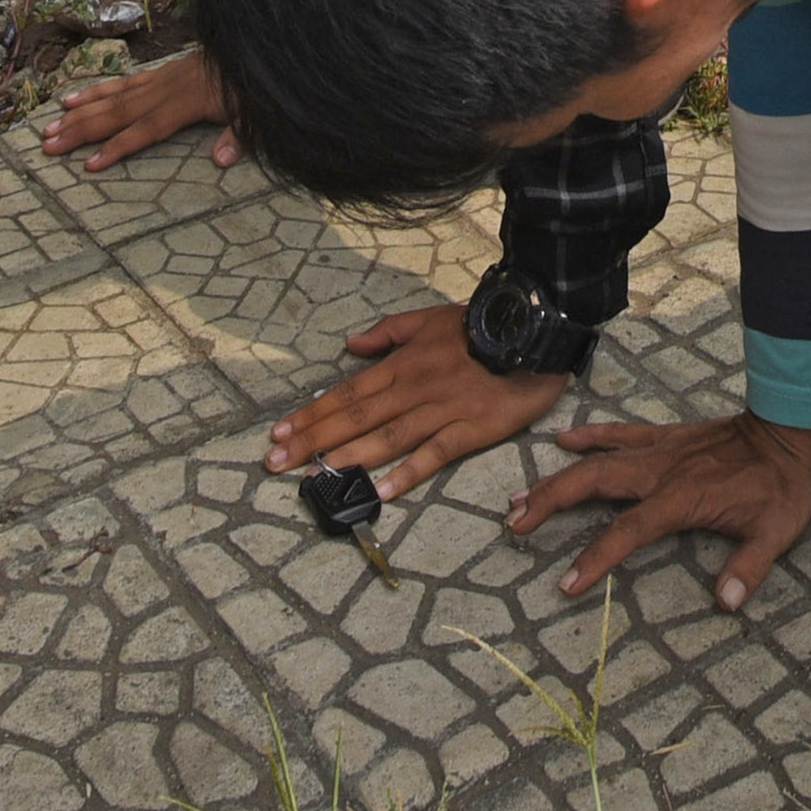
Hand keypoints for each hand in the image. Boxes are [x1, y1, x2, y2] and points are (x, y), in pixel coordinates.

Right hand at [41, 46, 233, 170]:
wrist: (248, 44)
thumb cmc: (249, 86)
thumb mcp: (252, 113)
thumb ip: (236, 137)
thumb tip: (223, 161)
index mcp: (185, 104)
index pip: (145, 130)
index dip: (118, 147)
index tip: (90, 165)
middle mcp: (164, 91)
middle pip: (117, 113)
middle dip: (81, 130)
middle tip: (49, 145)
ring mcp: (157, 81)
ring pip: (112, 98)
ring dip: (80, 112)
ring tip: (50, 126)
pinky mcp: (156, 74)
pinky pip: (119, 84)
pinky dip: (95, 91)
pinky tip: (72, 98)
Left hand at [262, 304, 566, 494]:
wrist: (533, 331)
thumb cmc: (479, 327)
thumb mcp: (428, 319)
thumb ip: (388, 333)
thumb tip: (350, 345)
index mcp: (401, 364)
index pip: (347, 393)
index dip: (311, 414)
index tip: (279, 433)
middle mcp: (413, 388)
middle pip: (356, 418)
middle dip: (314, 440)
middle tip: (276, 463)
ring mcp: (441, 410)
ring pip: (387, 437)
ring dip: (349, 457)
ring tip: (315, 477)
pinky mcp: (471, 429)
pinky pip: (434, 454)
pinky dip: (408, 472)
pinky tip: (382, 490)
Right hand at [505, 414, 810, 609]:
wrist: (783, 431)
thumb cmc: (778, 486)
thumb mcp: (774, 532)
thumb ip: (748, 568)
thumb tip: (726, 603)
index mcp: (679, 499)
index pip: (626, 531)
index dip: (595, 558)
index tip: (567, 583)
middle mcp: (658, 472)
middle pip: (591, 484)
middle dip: (550, 503)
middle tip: (515, 523)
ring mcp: (657, 451)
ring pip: (595, 460)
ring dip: (556, 476)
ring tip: (519, 494)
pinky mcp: (663, 437)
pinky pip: (619, 433)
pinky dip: (590, 435)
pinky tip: (563, 438)